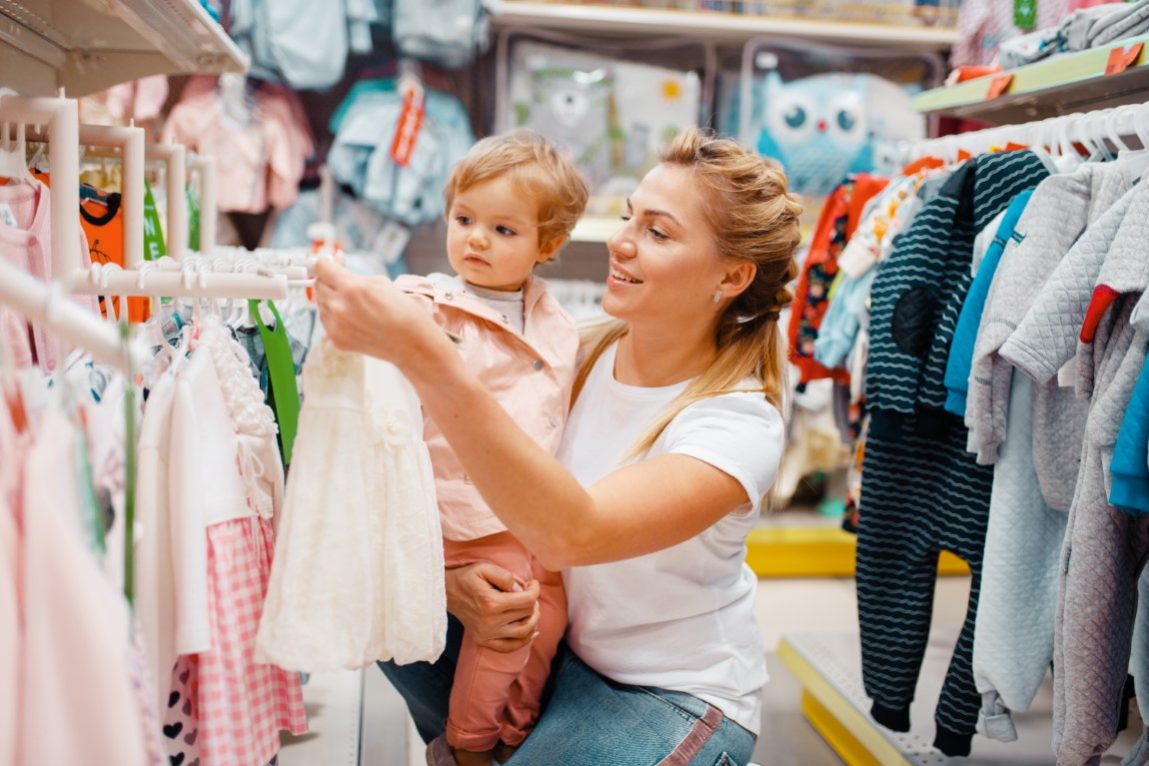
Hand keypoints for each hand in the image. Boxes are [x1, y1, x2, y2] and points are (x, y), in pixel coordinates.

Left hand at [312, 257, 436, 365]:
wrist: (412, 343)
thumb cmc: (403, 311)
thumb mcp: (380, 282)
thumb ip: (354, 274)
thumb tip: (336, 263)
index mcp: (352, 289)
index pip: (320, 266)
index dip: (326, 262)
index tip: (330, 263)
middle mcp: (339, 308)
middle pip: (318, 284)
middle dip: (329, 279)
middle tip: (345, 282)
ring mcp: (336, 326)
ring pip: (321, 303)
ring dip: (332, 298)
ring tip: (354, 303)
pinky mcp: (336, 340)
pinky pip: (326, 320)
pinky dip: (334, 315)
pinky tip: (353, 317)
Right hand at [446, 562, 540, 652]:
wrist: (446, 592)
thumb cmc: (467, 577)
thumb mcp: (485, 568)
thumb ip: (506, 577)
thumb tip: (522, 590)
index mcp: (491, 603)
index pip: (527, 601)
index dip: (535, 590)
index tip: (533, 582)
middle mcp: (489, 623)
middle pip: (527, 615)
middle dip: (534, 602)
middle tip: (529, 593)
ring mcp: (486, 635)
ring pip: (523, 633)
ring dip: (533, 620)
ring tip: (531, 609)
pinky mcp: (483, 641)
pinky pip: (509, 647)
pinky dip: (524, 641)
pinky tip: (532, 631)